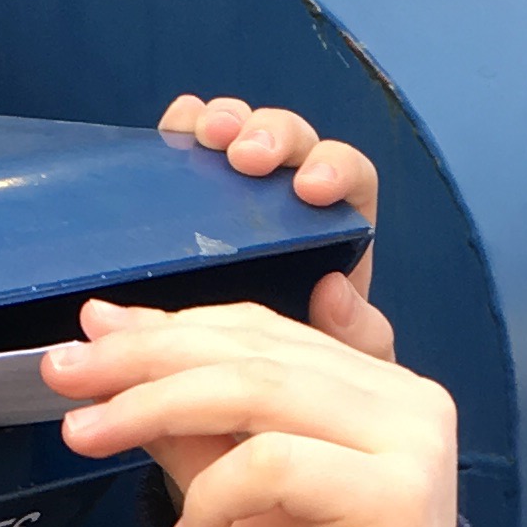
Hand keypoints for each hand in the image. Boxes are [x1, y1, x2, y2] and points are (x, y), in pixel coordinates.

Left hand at [42, 297, 456, 526]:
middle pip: (256, 350)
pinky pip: (274, 464)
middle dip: (148, 357)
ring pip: (259, 391)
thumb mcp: (229, 491)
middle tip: (70, 372)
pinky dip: (214, 493)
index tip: (98, 330)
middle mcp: (407, 402)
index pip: (264, 329)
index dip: (174, 324)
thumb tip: (112, 343)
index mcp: (376, 388)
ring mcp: (410, 444)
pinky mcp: (395, 496)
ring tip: (89, 432)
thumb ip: (190, 419)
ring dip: (156, 406)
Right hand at [160, 93, 393, 358]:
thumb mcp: (339, 370)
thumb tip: (336, 289)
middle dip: (272, 135)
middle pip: (291, 139)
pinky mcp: (177, 195)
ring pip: (237, 129)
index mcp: (334, 231)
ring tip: (207, 137)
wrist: (225, 405)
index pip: (349, 174)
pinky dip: (178, 127)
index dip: (334, 169)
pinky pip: (182, 141)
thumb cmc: (292, 383)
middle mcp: (283, 200)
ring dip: (225, 122)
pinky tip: (170, 132)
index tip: (311, 189)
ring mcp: (227, 191)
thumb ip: (357, 337)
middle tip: (247, 157)